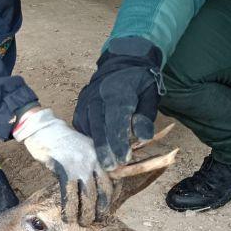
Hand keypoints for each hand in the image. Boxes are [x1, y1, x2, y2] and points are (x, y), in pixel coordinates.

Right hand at [14, 107, 108, 223]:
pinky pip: (69, 194)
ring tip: (82, 223)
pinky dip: (68, 209)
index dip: (110, 196)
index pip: (111, 179)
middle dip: (99, 208)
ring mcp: (79, 164)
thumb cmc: (62, 140)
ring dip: (85, 213)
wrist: (43, 129)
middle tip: (95, 219)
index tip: (106, 208)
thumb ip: (93, 163)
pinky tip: (67, 217)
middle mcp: (93, 159)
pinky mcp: (64, 169)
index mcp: (100, 154)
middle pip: (102, 190)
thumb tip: (96, 183)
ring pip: (87, 195)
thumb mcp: (85, 147)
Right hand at [73, 36, 162, 169]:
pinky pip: (81, 125)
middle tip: (112, 167)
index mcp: (118, 91)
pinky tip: (95, 149)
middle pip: (99, 126)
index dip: (120, 141)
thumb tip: (143, 137)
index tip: (124, 158)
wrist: (122, 63)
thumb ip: (146, 116)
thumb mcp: (150, 95)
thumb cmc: (140, 83)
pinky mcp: (80, 106)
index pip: (117, 119)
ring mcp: (86, 100)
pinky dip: (88, 138)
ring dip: (95, 146)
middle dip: (105, 149)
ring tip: (105, 163)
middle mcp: (97, 95)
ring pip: (87, 127)